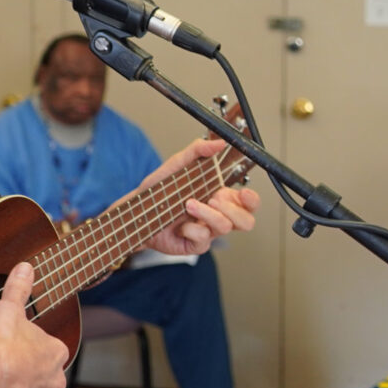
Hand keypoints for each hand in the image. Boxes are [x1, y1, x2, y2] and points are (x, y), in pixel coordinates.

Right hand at [0, 262, 68, 387]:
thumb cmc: (1, 343)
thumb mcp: (10, 309)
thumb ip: (19, 288)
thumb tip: (26, 267)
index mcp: (56, 353)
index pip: (51, 351)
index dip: (32, 350)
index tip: (15, 350)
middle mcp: (56, 380)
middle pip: (47, 378)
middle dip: (31, 376)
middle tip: (8, 373)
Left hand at [137, 139, 260, 256]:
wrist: (136, 211)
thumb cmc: (159, 190)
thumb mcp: (177, 164)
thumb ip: (198, 151)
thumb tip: (219, 143)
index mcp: (221, 197)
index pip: (249, 203)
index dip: (252, 200)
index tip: (242, 193)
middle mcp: (218, 215)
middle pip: (246, 221)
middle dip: (233, 209)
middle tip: (214, 198)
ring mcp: (208, 231)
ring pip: (225, 227)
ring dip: (208, 213)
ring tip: (189, 204)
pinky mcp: (195, 245)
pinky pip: (204, 239)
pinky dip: (192, 228)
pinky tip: (180, 224)